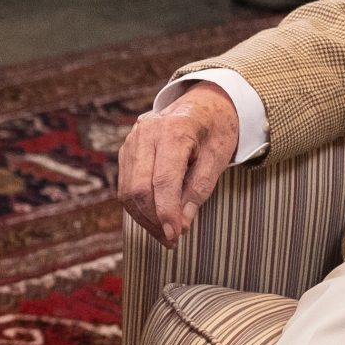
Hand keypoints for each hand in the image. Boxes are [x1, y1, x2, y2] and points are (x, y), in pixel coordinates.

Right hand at [117, 80, 239, 245]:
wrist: (203, 105)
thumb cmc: (215, 130)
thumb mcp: (219, 158)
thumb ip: (199, 190)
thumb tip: (183, 224)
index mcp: (174, 130)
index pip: (163, 180)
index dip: (167, 212)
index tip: (176, 236)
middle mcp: (146, 132)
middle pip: (139, 188)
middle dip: (154, 219)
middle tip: (172, 240)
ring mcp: (132, 140)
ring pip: (128, 190)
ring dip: (145, 218)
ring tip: (165, 234)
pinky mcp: (126, 150)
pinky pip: (126, 186)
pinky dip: (138, 207)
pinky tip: (155, 219)